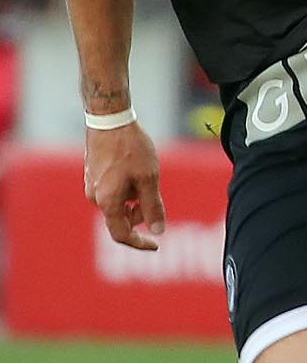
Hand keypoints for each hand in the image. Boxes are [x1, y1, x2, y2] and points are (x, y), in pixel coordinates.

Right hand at [84, 120, 164, 252]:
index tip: (156, 244)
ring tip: (144, 171)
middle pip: (121, 217)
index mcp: (107, 202)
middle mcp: (95, 197)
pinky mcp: (93, 174)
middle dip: (141, 211)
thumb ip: (152, 207)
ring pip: (118, 202)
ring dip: (135, 196)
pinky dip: (127, 186)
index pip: (122, 235)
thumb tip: (158, 231)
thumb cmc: (130, 148)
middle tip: (154, 188)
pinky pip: (112, 189)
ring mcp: (91, 185)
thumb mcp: (149, 178)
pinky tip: (134, 165)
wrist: (109, 118)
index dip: (139, 243)